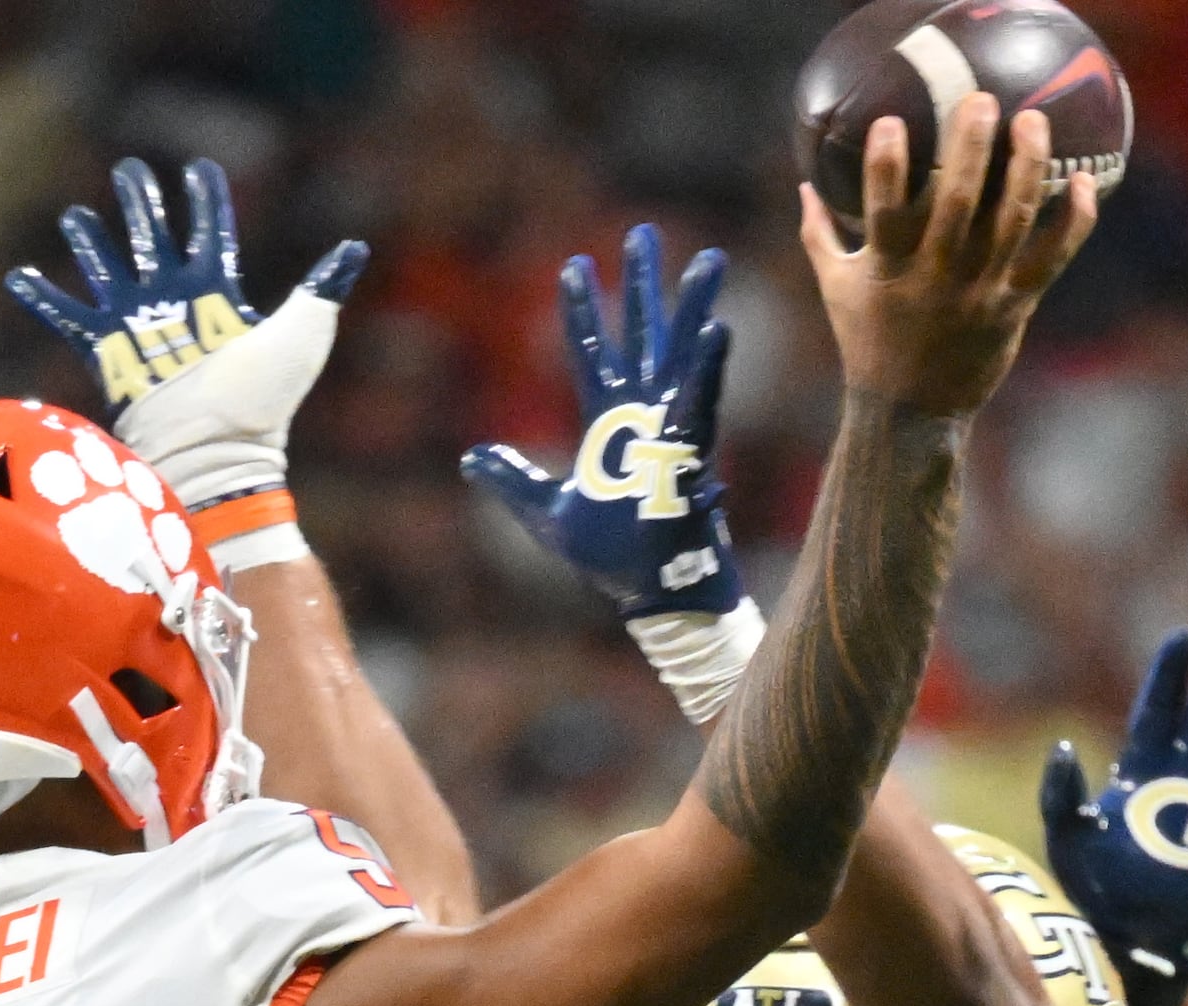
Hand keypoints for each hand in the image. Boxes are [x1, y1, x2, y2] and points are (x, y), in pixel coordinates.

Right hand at [7, 155, 365, 505]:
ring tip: (76, 215)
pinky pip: (67, 316)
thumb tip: (355, 249)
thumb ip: (323, 286)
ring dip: (91, 241)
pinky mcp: (106, 354)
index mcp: (218, 295)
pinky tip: (20, 275)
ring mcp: (138, 328)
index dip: (207, 201)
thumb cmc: (264, 399)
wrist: (219, 451)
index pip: (212, 234)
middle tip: (128, 169)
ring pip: (108, 268)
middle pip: (154, 239)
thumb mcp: (303, 334)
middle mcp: (176, 305)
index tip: (199, 169)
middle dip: (142, 203)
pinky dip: (42, 297)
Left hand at [463, 224, 744, 620]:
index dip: (582, 309)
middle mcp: (641, 413)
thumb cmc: (611, 556)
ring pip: (681, 353)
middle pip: (641, 333)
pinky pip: (700, 402)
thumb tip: (471, 458)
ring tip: (708, 259)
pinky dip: (707, 369)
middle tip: (641, 233)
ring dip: (693, 306)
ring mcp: (669, 426)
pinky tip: (716, 331)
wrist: (649, 591)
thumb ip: (513, 481)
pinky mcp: (690, 450)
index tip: (575, 266)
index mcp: (607, 422)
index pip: (590, 351)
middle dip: (642, 284)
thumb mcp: (548, 514)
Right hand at [804, 98, 1094, 416]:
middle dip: (970, 149)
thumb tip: (803, 183)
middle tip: (981, 100)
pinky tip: (1085, 182)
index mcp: (888, 269)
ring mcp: (979, 292)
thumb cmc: (868, 344)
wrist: (911, 415)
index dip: (886, 168)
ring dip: (1026, 168)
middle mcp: (936, 277)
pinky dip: (1073, 221)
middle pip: (957, 206)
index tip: (890, 122)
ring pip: (1010, 223)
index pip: (883, 211)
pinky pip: (1052, 258)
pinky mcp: (1014, 307)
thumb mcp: (836, 289)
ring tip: (1034, 122)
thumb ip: (820, 234)